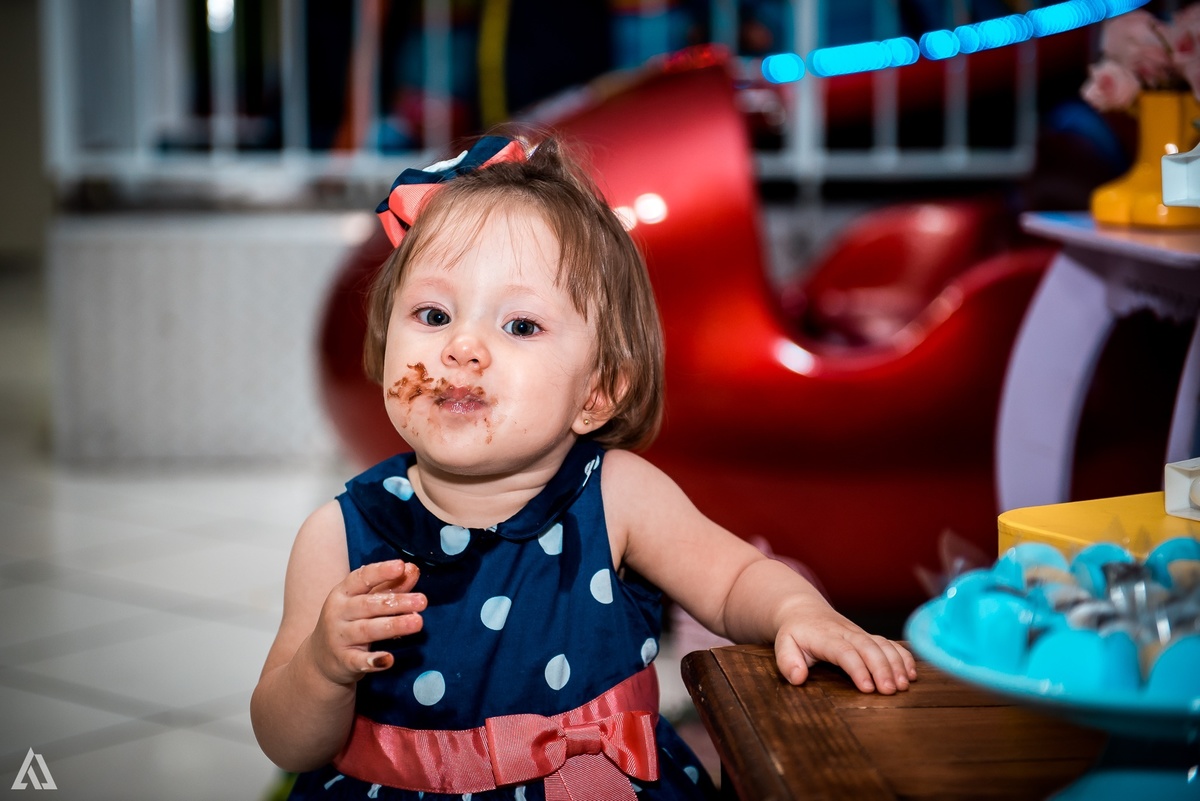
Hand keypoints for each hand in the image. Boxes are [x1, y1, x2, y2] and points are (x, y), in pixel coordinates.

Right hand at [306, 559, 424, 685]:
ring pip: (367, 630)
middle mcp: (339, 613)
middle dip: (396, 602)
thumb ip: (390, 585)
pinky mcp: (344, 661)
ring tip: (417, 622)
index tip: (400, 566)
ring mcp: (340, 637)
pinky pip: (359, 660)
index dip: (381, 571)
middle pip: (368, 605)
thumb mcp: (365, 600)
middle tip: (422, 600)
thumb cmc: (350, 621)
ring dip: (393, 625)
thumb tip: (411, 568)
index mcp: (343, 593)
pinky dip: (374, 660)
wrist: (321, 657)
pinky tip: (389, 660)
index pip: (361, 578)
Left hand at [774, 606, 916, 694]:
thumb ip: (787, 661)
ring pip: (883, 645)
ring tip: (904, 685)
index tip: (868, 688)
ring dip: (896, 664)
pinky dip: (903, 656)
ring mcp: (860, 634)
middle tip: (891, 690)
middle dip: (882, 668)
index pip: (844, 652)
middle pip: (869, 648)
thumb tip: (797, 678)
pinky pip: (890, 644)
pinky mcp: (869, 637)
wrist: (803, 610)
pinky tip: (911, 673)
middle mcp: (846, 633)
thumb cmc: (795, 633)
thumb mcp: (783, 645)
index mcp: (825, 637)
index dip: (858, 669)